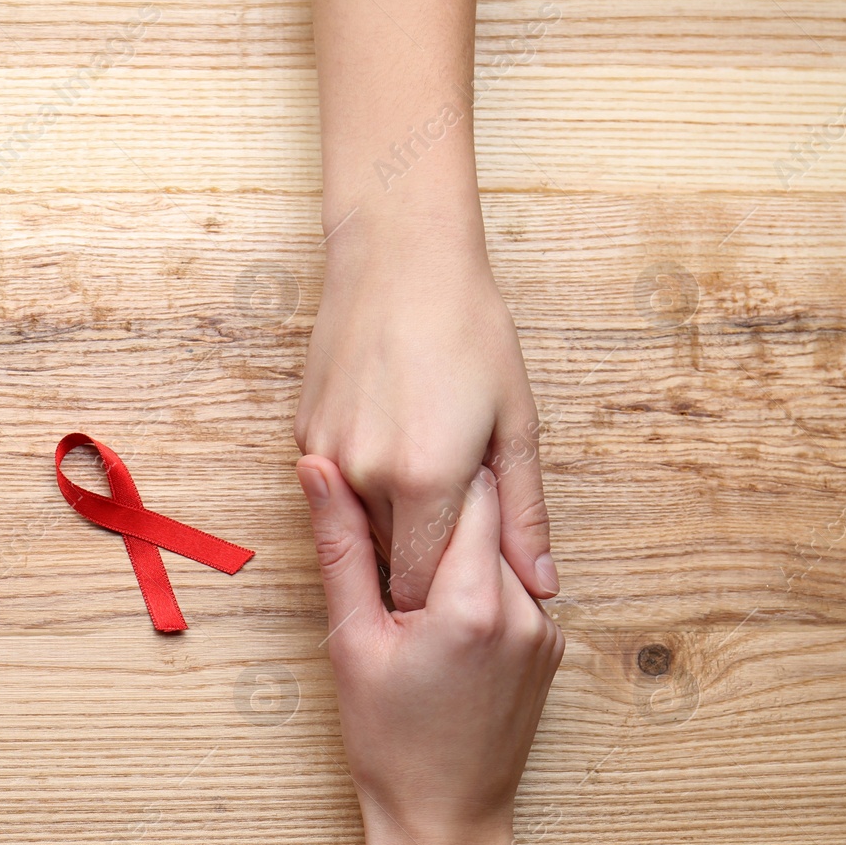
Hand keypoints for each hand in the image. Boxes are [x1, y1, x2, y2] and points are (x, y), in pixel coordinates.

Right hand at [294, 216, 556, 611]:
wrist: (399, 258)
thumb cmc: (468, 329)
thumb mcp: (515, 423)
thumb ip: (523, 514)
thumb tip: (540, 584)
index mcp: (426, 479)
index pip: (427, 579)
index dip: (451, 585)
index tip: (471, 579)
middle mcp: (365, 475)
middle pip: (391, 555)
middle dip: (425, 548)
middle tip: (459, 508)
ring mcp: (325, 455)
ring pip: (361, 523)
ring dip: (394, 516)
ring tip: (429, 462)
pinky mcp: (305, 435)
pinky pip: (337, 485)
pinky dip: (365, 482)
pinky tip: (395, 435)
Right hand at [297, 453, 561, 844]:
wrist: (443, 819)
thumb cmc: (388, 741)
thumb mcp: (351, 639)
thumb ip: (340, 545)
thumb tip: (317, 470)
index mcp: (473, 603)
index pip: (468, 490)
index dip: (426, 474)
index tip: (392, 468)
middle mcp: (525, 609)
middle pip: (488, 517)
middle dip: (439, 508)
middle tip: (387, 515)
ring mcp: (545, 630)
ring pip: (501, 549)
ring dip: (459, 546)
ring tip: (407, 569)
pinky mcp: (549, 647)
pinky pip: (514, 587)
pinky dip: (478, 582)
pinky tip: (437, 609)